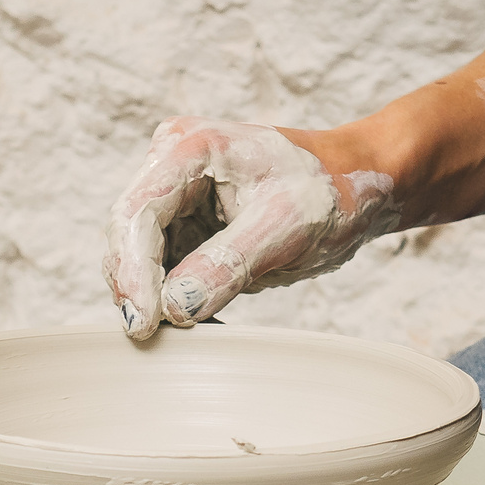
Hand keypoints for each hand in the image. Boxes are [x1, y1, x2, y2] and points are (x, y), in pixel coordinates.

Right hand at [102, 118, 399, 337]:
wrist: (357, 182)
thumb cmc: (329, 190)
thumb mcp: (286, 228)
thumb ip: (227, 264)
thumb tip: (174, 307)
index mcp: (189, 147)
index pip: (136, 215)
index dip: (132, 273)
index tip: (143, 324)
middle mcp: (170, 164)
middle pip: (127, 235)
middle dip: (136, 287)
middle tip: (153, 336)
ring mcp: (175, 194)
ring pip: (138, 255)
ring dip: (151, 294)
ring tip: (182, 329)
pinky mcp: (185, 223)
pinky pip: (162, 266)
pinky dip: (170, 295)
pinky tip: (194, 315)